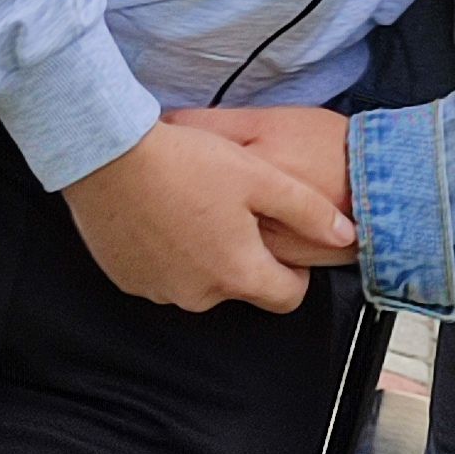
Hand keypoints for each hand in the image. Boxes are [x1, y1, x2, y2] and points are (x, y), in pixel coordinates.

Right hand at [65, 116, 352, 312]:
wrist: (108, 156)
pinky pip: (162, 274)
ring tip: (196, 206)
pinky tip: (164, 214)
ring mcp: (159, 290)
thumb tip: (346, 236)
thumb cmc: (186, 162)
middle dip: (245, 257)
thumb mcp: (260, 177)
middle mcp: (198, 294)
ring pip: (199, 281)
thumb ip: (308, 211)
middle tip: (234, 210)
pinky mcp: (128, 278)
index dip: (294, 271)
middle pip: (241, 288)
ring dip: (205, 254)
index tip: (284, 242)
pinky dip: (169, 253)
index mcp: (237, 274)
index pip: (287, 297)